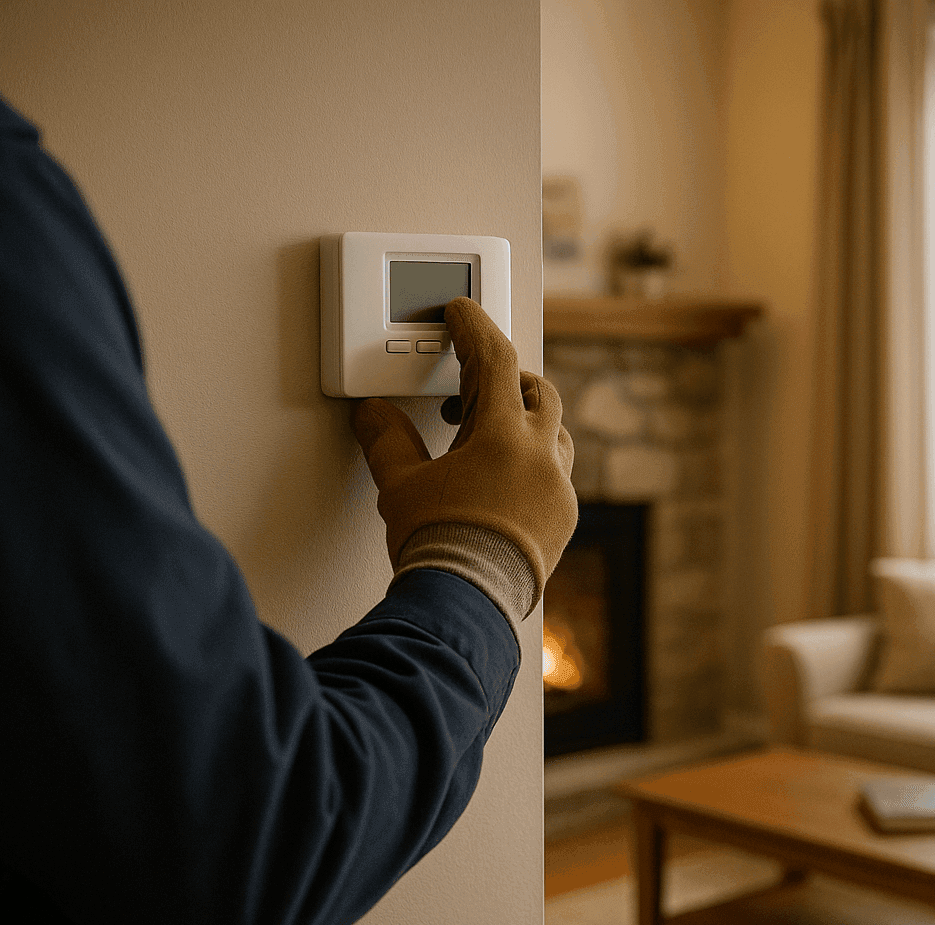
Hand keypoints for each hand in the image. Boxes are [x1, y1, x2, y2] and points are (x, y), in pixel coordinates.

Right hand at [353, 297, 576, 608]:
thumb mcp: (399, 486)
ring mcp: (558, 489)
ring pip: (556, 435)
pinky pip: (556, 477)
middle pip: (539, 391)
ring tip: (486, 438)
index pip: (496, 359)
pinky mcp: (563, 520)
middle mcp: (543, 457)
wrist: (468, 603)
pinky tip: (502, 483)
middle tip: (471, 389)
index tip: (462, 311)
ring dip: (527, 424)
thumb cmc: (438, 544)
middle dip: (507, 380)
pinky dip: (533, 466)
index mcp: (505, 436)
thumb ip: (387, 439)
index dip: (475, 327)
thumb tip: (372, 414)